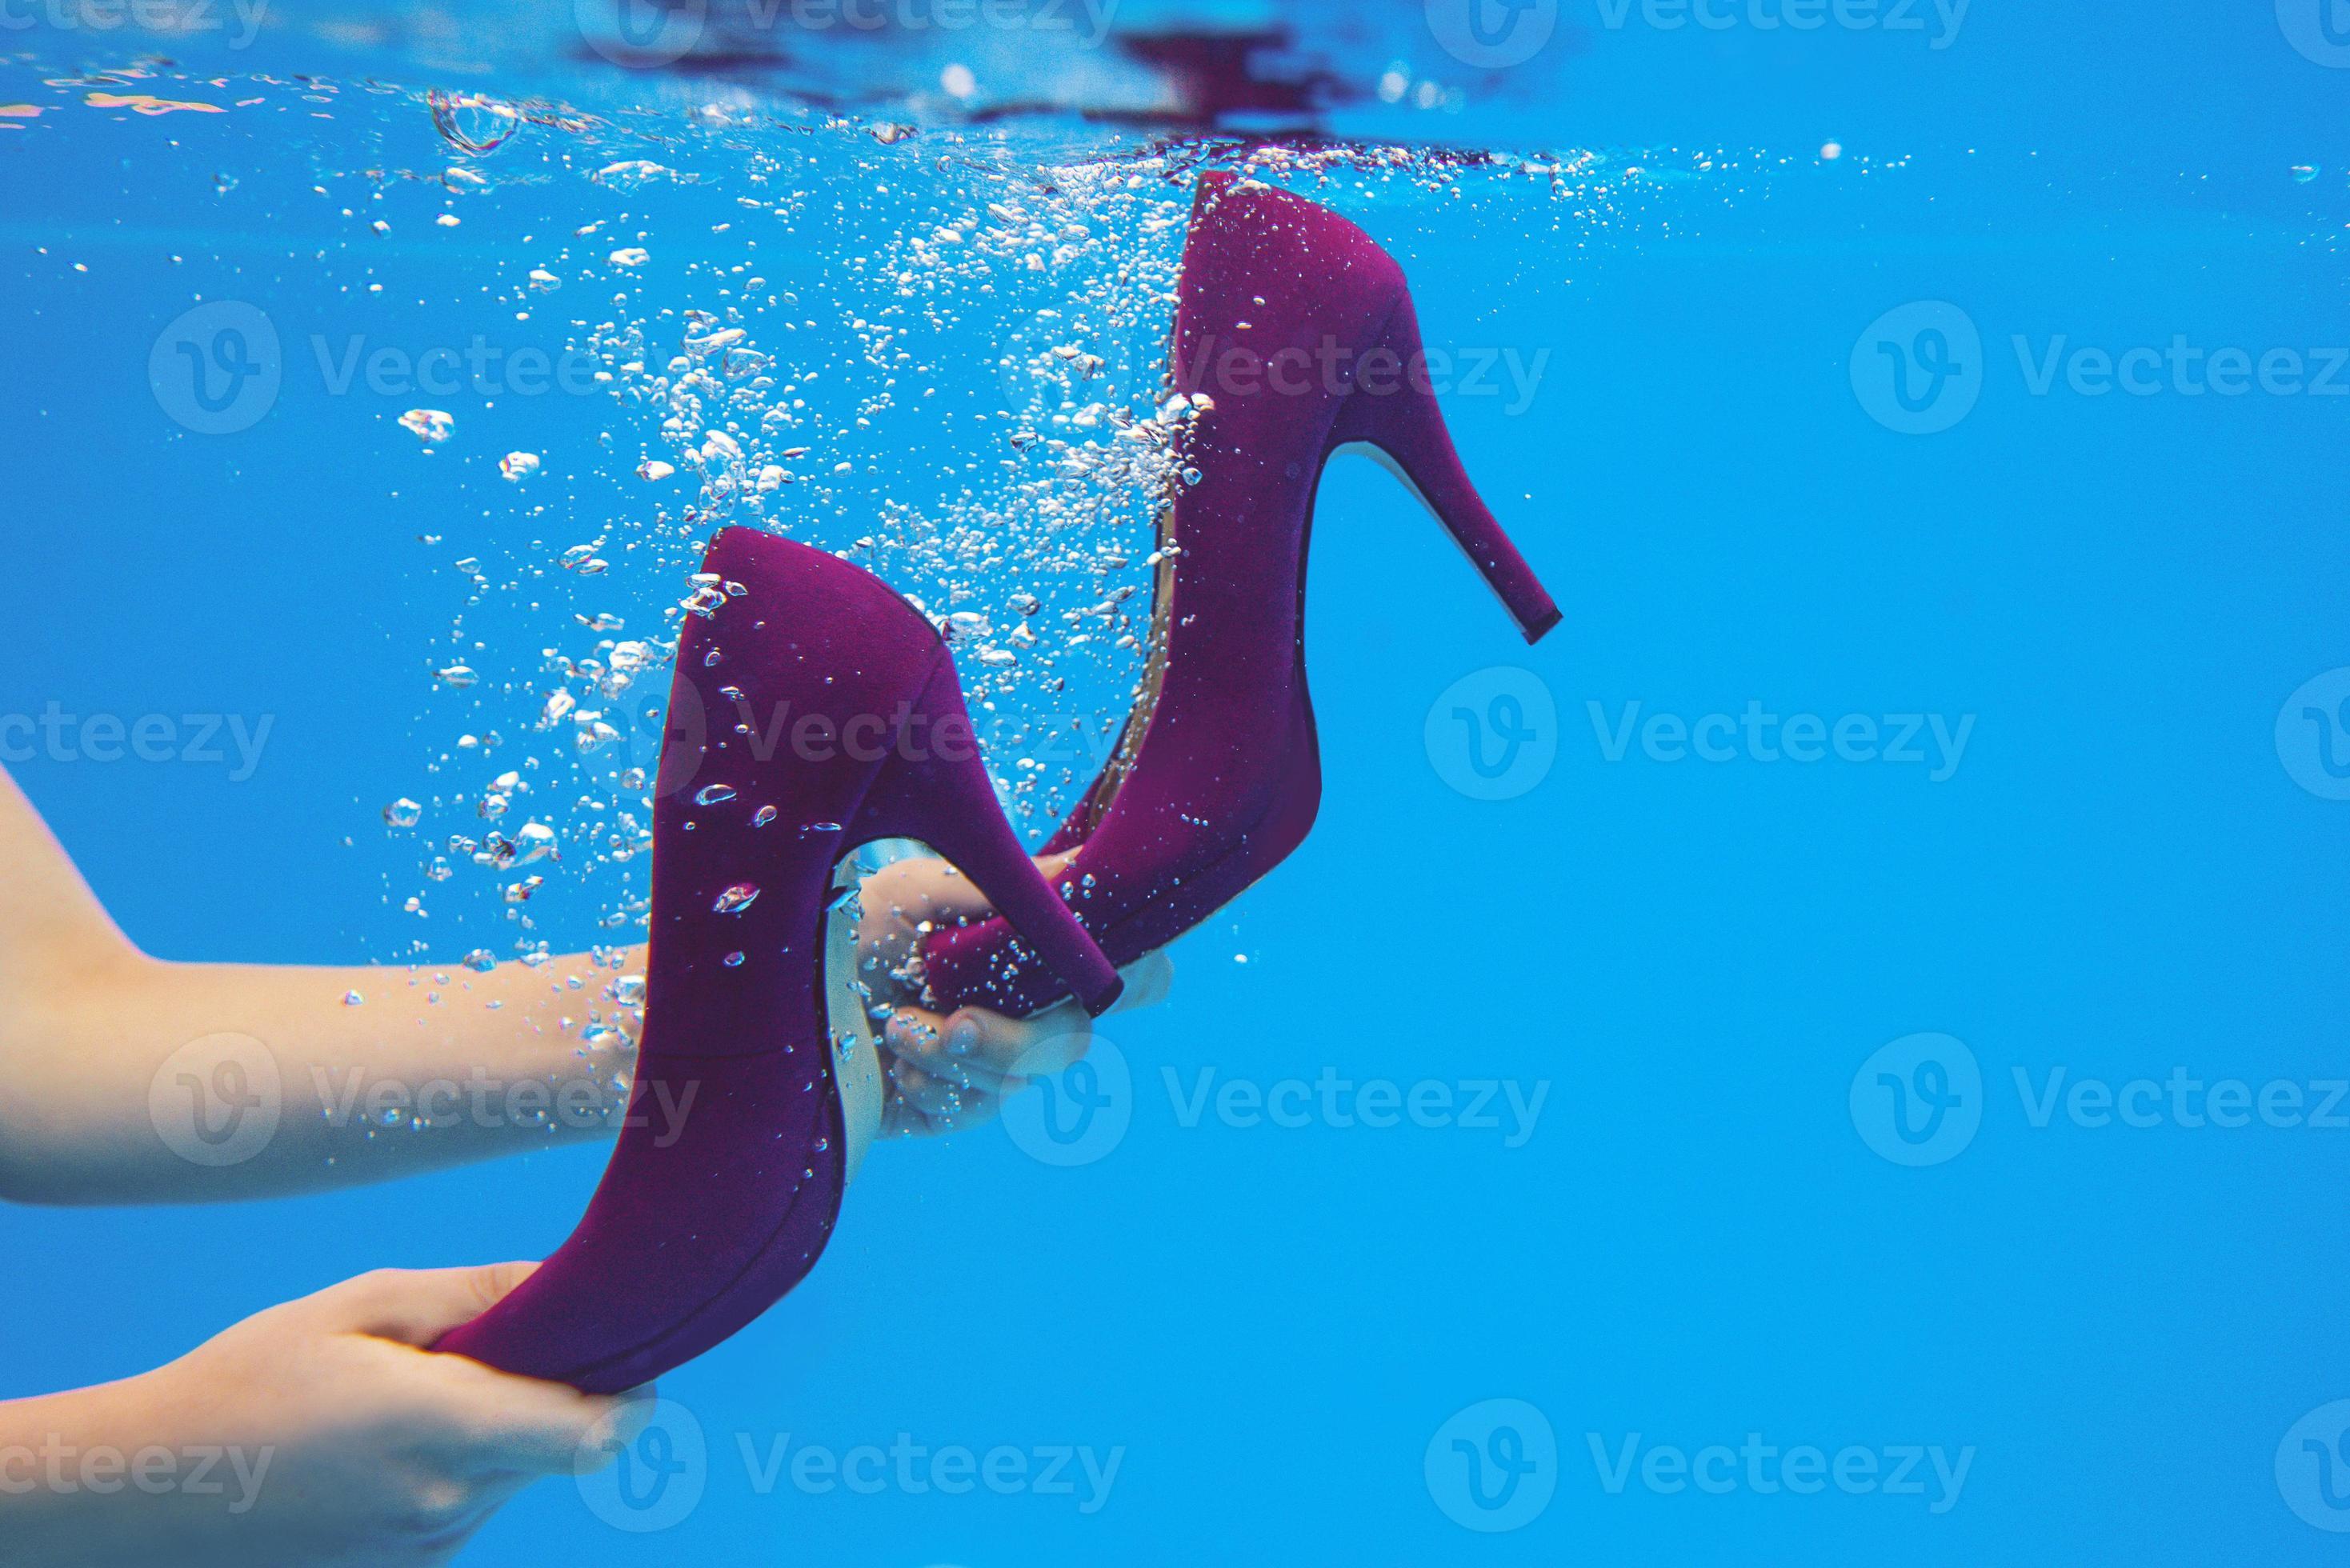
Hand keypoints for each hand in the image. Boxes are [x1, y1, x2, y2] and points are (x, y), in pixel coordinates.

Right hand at [0, 1264, 651, 1566]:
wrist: (144, 1491)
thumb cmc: (247, 1381)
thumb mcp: (357, 1307)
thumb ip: (474, 1296)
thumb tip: (560, 1281)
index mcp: (444, 1429)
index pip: (598, 1430)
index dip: (628, 1390)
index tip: (616, 1350)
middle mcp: (448, 1505)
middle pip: (560, 1451)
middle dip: (552, 1399)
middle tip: (491, 1351)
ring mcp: (425, 1550)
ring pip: (512, 1481)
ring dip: (496, 1437)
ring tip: (410, 1399)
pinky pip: (465, 1512)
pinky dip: (454, 1474)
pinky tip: (382, 1448)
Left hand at [853, 852, 1170, 1135]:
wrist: (761, 1001)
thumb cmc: (838, 933)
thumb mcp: (918, 892)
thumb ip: (1003, 888)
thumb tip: (1084, 873)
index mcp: (1012, 946)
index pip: (1108, 963)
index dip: (1141, 972)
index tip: (1128, 973)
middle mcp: (1005, 1002)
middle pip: (1074, 1035)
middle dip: (1019, 1037)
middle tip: (957, 1024)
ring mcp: (977, 1059)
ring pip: (1026, 1076)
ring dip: (961, 1056)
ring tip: (897, 1028)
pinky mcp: (943, 1105)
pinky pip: (976, 1106)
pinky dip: (935, 1084)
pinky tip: (892, 1061)